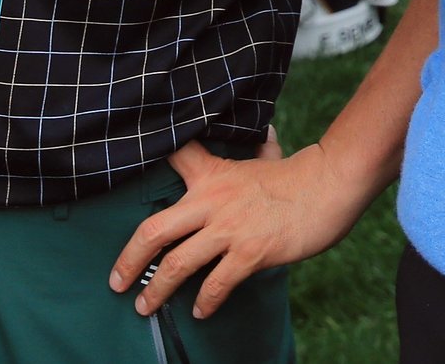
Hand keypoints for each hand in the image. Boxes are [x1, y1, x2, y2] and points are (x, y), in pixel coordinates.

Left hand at [109, 134, 364, 319]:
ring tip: (145, 306)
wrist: (327, 186)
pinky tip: (200, 312)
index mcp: (213, 174)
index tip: (119, 181)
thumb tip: (263, 131)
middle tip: (117, 281)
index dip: (145, 164)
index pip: (172, 161)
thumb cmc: (297, 175)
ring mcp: (229, 228)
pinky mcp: (249, 253)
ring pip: (177, 265)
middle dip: (130, 260)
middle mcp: (212, 200)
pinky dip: (204, 303)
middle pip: (155, 231)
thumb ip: (256, 148)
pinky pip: (215, 285)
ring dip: (156, 291)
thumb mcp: (266, 155)